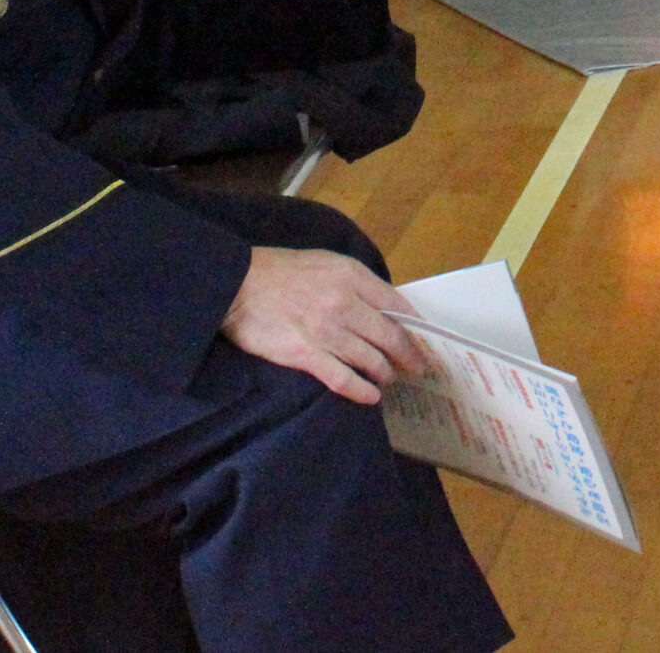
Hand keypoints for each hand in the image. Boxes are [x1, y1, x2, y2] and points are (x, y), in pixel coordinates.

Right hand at [221, 247, 432, 402]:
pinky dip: (361, 391)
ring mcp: (326, 331)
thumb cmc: (280, 271)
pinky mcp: (305, 355)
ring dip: (386, 373)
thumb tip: (384, 305)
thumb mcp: (326, 262)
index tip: (424, 340)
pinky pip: (343, 379)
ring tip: (389, 379)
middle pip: (390, 337)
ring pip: (371, 360)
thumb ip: (355, 282)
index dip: (415, 327)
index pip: (397, 305)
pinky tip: (370, 396)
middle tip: (418, 368)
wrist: (235, 284)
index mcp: (351, 276)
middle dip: (409, 356)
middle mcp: (345, 303)